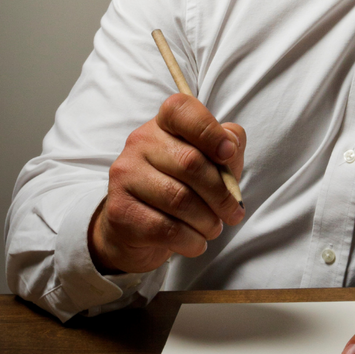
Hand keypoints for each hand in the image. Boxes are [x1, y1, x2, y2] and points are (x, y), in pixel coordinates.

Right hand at [88, 94, 245, 275]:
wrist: (134, 227)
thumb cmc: (180, 186)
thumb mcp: (208, 161)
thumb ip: (226, 145)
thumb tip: (231, 145)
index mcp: (163, 124)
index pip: (182, 110)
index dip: (209, 130)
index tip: (229, 154)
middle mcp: (139, 143)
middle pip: (190, 162)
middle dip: (221, 193)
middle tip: (234, 212)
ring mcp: (125, 175)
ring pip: (179, 199)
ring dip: (208, 221)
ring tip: (214, 229)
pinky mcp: (120, 210)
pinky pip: (166, 228)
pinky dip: (191, 240)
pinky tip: (197, 243)